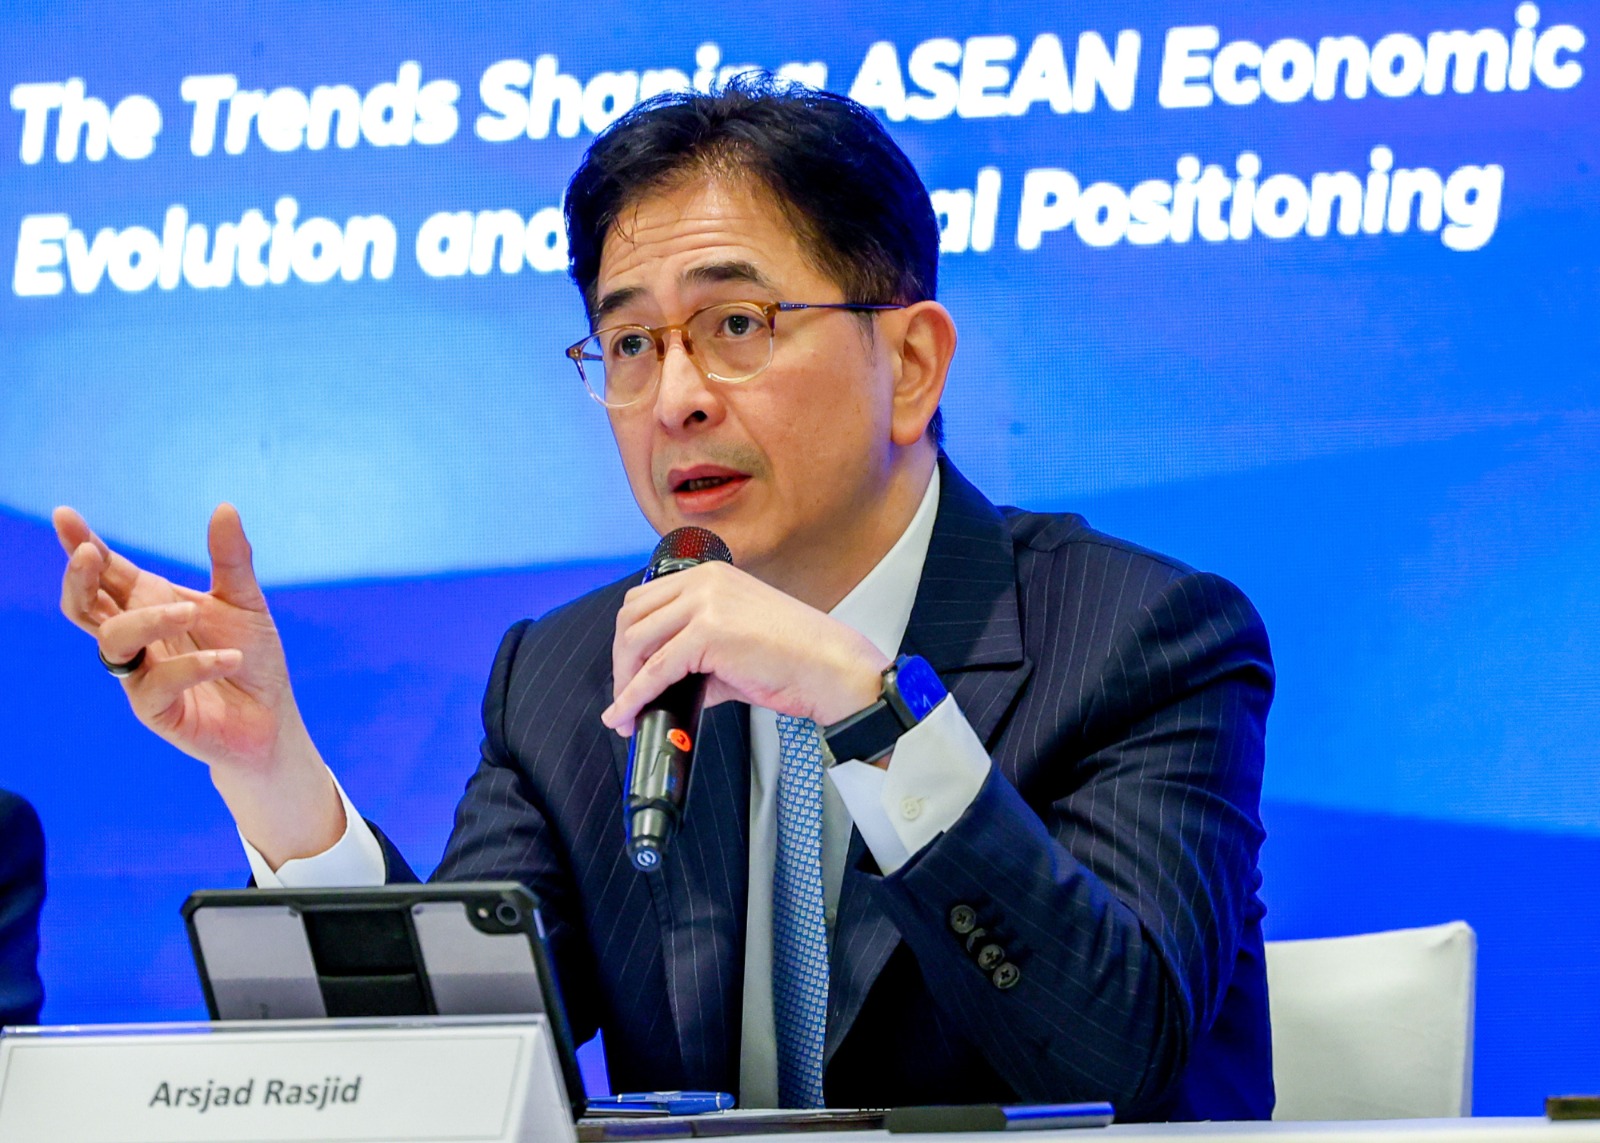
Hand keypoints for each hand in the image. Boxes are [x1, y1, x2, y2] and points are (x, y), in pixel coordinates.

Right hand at [54, 504, 343, 864]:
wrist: (272, 719)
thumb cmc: (251, 659)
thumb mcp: (246, 602)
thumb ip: (231, 559)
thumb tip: (224, 506)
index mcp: (151, 605)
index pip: (107, 573)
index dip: (83, 545)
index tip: (64, 515)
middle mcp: (139, 639)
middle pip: (84, 607)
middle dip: (79, 578)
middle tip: (89, 554)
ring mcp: (141, 676)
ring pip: (113, 642)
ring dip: (148, 619)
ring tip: (192, 610)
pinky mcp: (157, 711)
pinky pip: (156, 685)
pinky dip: (193, 666)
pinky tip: (229, 658)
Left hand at [603, 560, 889, 743]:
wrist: (831, 668)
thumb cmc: (796, 658)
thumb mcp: (735, 643)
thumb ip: (697, 654)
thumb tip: (663, 685)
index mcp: (710, 575)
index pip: (645, 601)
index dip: (628, 640)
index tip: (627, 672)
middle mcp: (704, 581)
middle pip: (632, 616)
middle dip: (621, 660)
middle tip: (624, 696)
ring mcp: (705, 603)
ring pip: (637, 641)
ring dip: (624, 681)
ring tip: (627, 712)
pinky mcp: (708, 633)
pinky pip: (655, 669)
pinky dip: (635, 696)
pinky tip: (627, 715)